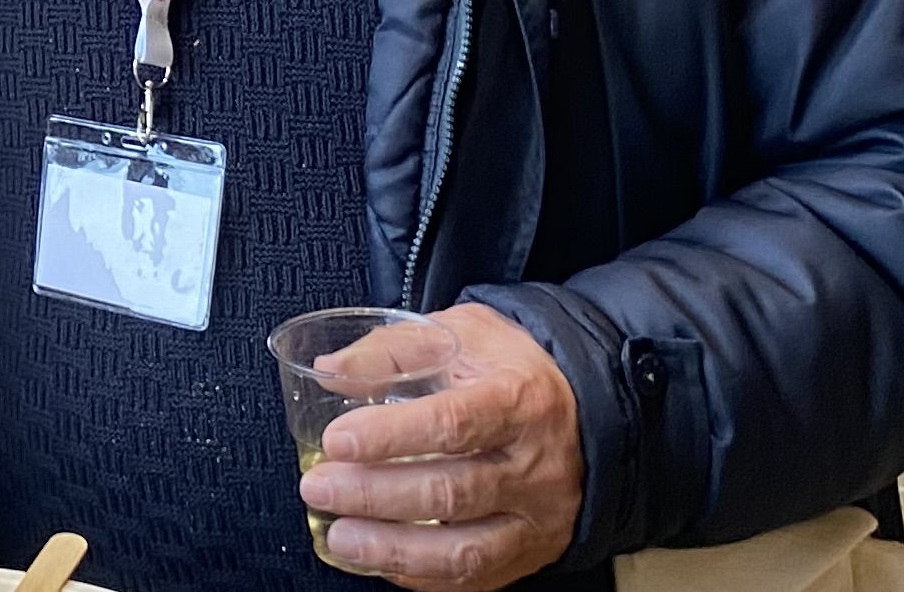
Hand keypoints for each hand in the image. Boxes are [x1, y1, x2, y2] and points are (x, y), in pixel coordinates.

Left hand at [300, 301, 582, 591]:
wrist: (585, 411)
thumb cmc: (510, 370)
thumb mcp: (462, 334)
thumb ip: (396, 350)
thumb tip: (329, 369)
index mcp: (520, 401)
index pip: (454, 424)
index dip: (391, 436)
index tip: (337, 439)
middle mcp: (535, 466)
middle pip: (452, 491)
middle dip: (375, 494)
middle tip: (318, 488)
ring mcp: (537, 518)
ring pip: (464, 550)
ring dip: (392, 549)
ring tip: (339, 536)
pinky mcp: (530, 553)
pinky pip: (471, 578)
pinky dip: (418, 575)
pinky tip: (375, 559)